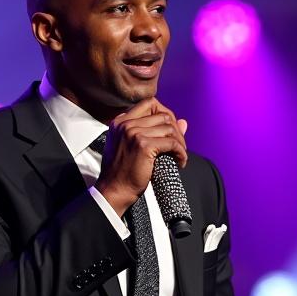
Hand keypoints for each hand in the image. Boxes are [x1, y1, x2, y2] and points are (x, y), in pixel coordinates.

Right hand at [96, 98, 187, 216]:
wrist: (113, 191)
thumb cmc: (122, 173)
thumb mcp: (133, 147)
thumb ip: (154, 132)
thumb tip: (183, 122)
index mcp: (120, 122)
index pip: (149, 104)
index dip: (165, 115)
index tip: (170, 131)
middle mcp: (125, 124)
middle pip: (162, 115)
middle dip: (175, 130)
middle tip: (178, 146)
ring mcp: (134, 133)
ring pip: (169, 128)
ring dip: (179, 142)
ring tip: (179, 155)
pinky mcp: (144, 145)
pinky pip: (171, 143)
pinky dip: (180, 152)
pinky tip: (180, 161)